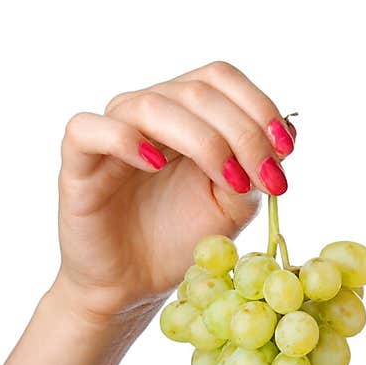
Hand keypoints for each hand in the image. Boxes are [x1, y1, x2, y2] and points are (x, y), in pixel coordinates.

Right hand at [52, 59, 296, 323]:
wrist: (133, 286)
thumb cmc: (178, 241)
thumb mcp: (231, 207)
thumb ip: (254, 172)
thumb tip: (285, 137)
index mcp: (186, 114)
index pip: (221, 78)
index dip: (257, 105)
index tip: (286, 150)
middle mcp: (149, 112)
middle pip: (197, 91)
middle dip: (243, 133)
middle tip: (267, 179)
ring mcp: (112, 132)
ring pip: (154, 105)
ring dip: (204, 141)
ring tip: (229, 181)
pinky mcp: (79, 161)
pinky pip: (90, 129)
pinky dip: (125, 139)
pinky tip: (156, 164)